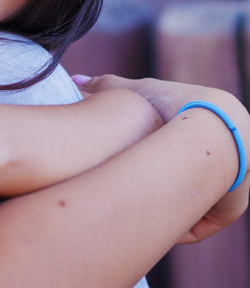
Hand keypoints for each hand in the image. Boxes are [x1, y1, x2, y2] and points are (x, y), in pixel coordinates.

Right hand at [74, 74, 249, 242]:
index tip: (119, 167)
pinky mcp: (228, 207)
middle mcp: (208, 161)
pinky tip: (158, 221)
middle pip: (172, 183)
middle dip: (149, 188)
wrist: (216, 124)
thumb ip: (106, 86)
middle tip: (124, 191)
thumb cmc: (175, 104)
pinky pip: (198, 224)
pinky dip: (179, 225)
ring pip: (184, 206)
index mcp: (191, 135)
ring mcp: (222, 185)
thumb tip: (75, 79)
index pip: (163, 153)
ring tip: (135, 208)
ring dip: (162, 208)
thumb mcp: (136, 91)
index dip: (141, 160)